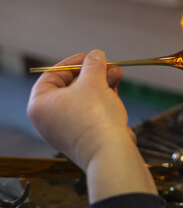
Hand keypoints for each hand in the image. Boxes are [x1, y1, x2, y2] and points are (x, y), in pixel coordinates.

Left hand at [27, 50, 132, 170]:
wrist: (110, 151)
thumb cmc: (95, 118)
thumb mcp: (93, 81)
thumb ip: (93, 65)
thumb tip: (96, 55)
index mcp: (41, 105)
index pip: (53, 75)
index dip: (74, 63)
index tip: (91, 57)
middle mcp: (49, 119)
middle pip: (71, 87)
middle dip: (93, 74)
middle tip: (108, 66)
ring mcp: (66, 129)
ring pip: (83, 99)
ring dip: (101, 85)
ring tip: (117, 75)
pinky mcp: (83, 136)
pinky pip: (90, 112)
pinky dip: (102, 100)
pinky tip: (115, 92)